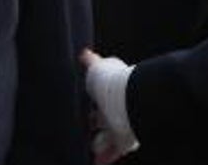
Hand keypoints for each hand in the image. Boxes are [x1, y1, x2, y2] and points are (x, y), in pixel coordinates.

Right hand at [81, 48, 138, 163]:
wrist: (123, 98)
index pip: (100, 97)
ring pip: (107, 136)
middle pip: (104, 117)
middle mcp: (115, 107)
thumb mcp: (96, 67)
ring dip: (98, 143)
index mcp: (109, 90)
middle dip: (96, 123)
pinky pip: (112, 151)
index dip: (91, 103)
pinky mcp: (122, 141)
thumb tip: (84, 53)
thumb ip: (90, 61)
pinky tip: (97, 161)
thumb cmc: (109, 80)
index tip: (84, 109)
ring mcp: (119, 124)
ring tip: (91, 148)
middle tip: (87, 130)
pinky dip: (104, 157)